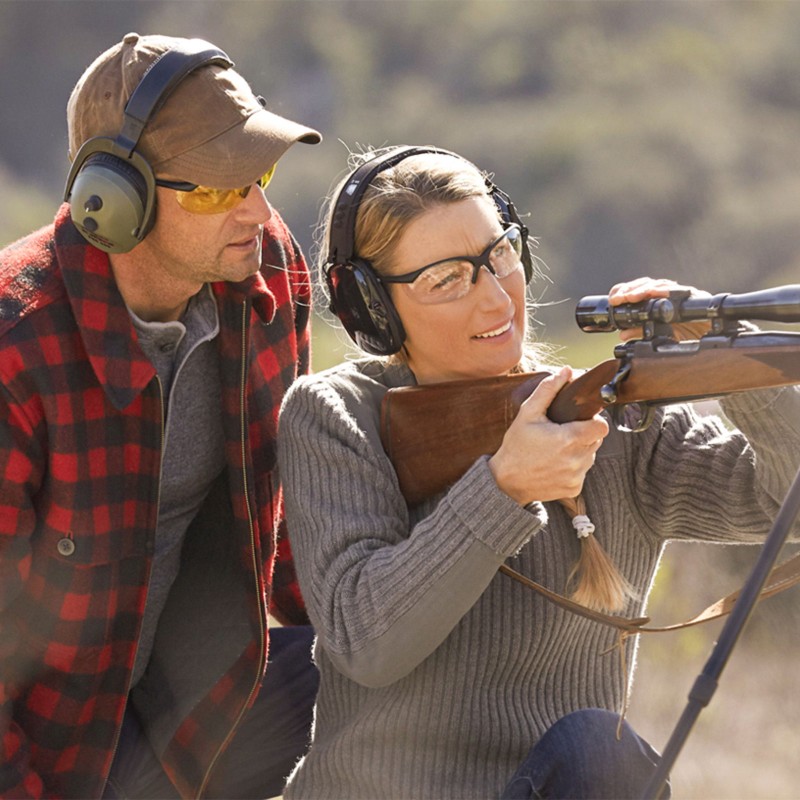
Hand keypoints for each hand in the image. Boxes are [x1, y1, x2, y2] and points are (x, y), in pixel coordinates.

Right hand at [488, 367, 608, 504]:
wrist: (505, 482)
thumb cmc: (516, 446)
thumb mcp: (527, 414)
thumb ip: (548, 390)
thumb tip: (566, 371)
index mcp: (568, 439)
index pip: (602, 426)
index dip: (594, 420)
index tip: (581, 419)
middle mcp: (576, 460)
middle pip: (597, 439)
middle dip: (584, 433)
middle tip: (563, 432)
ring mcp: (576, 476)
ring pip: (591, 456)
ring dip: (579, 450)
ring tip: (557, 449)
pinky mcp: (574, 488)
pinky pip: (582, 472)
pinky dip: (573, 467)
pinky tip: (555, 464)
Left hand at [608, 276, 711, 341]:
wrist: (714, 338)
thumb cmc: (688, 335)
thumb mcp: (659, 336)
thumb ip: (641, 333)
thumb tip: (622, 334)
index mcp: (657, 302)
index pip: (637, 291)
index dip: (623, 292)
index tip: (612, 300)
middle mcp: (667, 294)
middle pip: (645, 284)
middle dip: (630, 290)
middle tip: (618, 299)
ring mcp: (680, 294)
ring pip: (659, 284)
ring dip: (644, 289)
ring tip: (632, 297)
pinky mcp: (694, 296)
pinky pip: (680, 290)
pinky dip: (668, 290)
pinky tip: (658, 293)